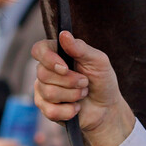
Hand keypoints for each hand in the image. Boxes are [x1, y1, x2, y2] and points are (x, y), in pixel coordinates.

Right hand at [32, 31, 134, 145]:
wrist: (107, 108)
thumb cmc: (102, 80)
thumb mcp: (97, 61)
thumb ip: (80, 48)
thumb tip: (63, 34)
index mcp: (56, 54)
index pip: (39, 50)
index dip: (48, 58)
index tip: (65, 67)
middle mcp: (46, 70)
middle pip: (43, 73)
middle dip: (69, 81)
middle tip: (85, 82)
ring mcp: (44, 90)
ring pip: (48, 92)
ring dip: (72, 95)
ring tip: (82, 93)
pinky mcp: (47, 109)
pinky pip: (50, 111)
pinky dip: (68, 111)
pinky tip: (76, 108)